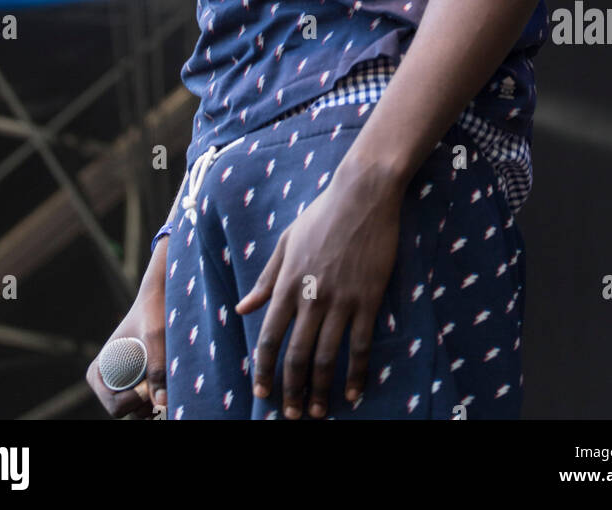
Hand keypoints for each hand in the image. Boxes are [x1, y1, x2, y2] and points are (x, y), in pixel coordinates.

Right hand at [86, 239, 167, 419]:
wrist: (162, 299)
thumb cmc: (154, 312)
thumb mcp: (156, 336)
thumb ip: (158, 367)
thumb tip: (161, 404)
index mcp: (97, 373)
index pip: (115, 406)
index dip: (135, 401)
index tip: (152, 381)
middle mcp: (106, 384)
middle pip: (128, 412)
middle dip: (148, 401)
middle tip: (164, 376)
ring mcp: (123, 386)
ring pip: (141, 411)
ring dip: (156, 400)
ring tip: (167, 373)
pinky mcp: (139, 386)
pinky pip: (149, 405)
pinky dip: (161, 398)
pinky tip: (170, 381)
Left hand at [235, 167, 402, 418]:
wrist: (362, 195)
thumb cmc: (322, 214)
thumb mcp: (286, 241)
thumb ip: (266, 278)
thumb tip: (243, 309)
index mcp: (288, 282)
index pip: (270, 336)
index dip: (264, 369)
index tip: (261, 394)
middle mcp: (311, 296)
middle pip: (297, 354)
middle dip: (290, 390)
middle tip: (290, 416)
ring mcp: (342, 300)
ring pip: (326, 356)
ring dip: (319, 389)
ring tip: (315, 412)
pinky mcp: (368, 299)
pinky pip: (361, 345)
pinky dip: (356, 373)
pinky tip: (353, 393)